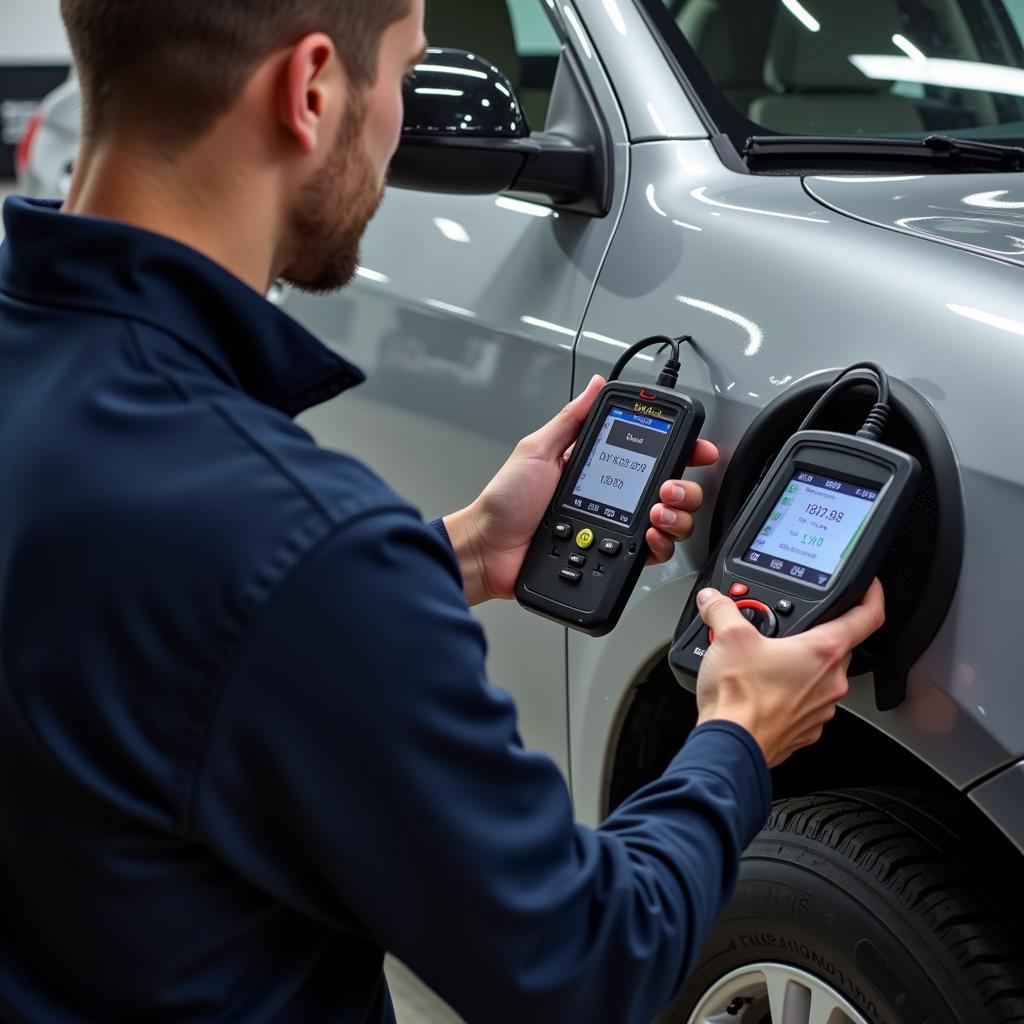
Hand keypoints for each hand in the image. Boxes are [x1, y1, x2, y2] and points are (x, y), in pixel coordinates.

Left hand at [443, 375, 719, 605]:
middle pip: (671, 491)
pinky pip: (651, 555)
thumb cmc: (504, 502)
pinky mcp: (612, 559)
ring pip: (668, 523)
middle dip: (684, 488)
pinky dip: (659, 546)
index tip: (697, 448)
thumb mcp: (536, 450)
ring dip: (675, 516)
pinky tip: (650, 537)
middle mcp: (612, 499)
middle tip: (668, 488)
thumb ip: (569, 420)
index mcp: (597, 468)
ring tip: (658, 512)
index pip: (649, 454)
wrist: (489, 550)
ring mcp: (614, 530)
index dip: (680, 450)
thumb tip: (594, 386)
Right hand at [694, 580, 885, 767]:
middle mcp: (831, 680)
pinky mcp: (806, 729)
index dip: (873, 595)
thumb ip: (723, 609)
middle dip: (813, 634)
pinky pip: (806, 703)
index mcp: (823, 650)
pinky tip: (761, 689)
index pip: (868, 616)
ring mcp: (821, 708)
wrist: (731, 745)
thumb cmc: (740, 697)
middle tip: (784, 629)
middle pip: (838, 645)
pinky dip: (789, 693)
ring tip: (764, 661)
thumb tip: (714, 599)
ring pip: (820, 676)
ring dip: (799, 665)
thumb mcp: (728, 636)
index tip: (869, 588)